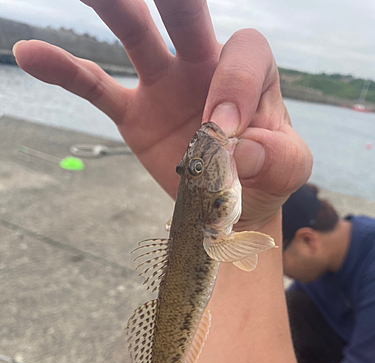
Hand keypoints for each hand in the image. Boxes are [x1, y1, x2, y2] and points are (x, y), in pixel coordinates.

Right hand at [13, 0, 311, 231]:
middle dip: (174, 0)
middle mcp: (203, 64)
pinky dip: (65, 70)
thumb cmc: (266, 175)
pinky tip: (30, 52)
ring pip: (136, 35)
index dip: (236, 85)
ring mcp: (164, 84)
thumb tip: (242, 150)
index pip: (242, 54)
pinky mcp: (133, 111)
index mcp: (250, 72)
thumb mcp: (289, 170)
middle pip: (185, 17)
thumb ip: (278, 157)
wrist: (235, 199)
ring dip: (113, 9)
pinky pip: (95, 86)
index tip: (226, 130)